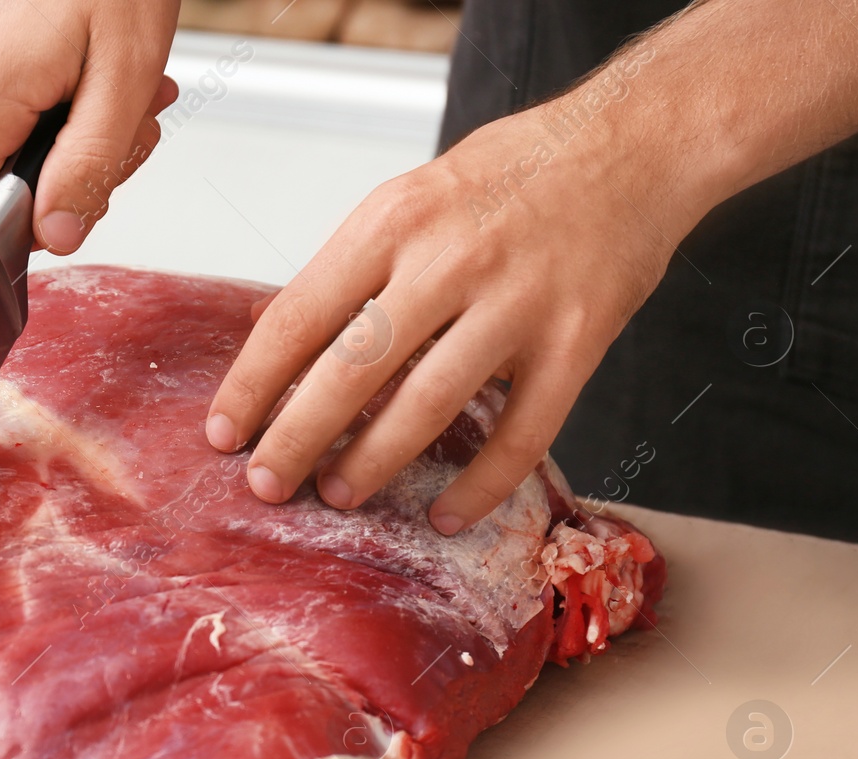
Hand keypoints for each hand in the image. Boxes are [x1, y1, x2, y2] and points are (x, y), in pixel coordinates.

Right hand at [0, 0, 179, 253]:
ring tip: (105, 80)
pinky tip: (75, 61)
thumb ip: (90, 167)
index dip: (24, 220)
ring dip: (59, 127)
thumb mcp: (125, 80)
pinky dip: (38, 94)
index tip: (78, 191)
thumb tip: (58, 236)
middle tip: (126, 122)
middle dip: (64, 164)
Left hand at [205, 55, 703, 533]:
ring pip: (428, 406)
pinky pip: (522, 434)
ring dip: (373, 463)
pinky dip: (479, 486)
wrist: (634, 145)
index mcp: (395, 220)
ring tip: (338, 495)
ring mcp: (517, 303)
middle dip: (296, 438)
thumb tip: (271, 335)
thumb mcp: (410, 197)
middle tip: (266, 483)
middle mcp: (451, 259)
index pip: (300, 314)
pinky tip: (445, 514)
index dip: (254, 384)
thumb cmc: (511, 174)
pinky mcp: (575, 342)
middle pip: (352, 369)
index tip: (224, 432)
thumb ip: (349, 268)